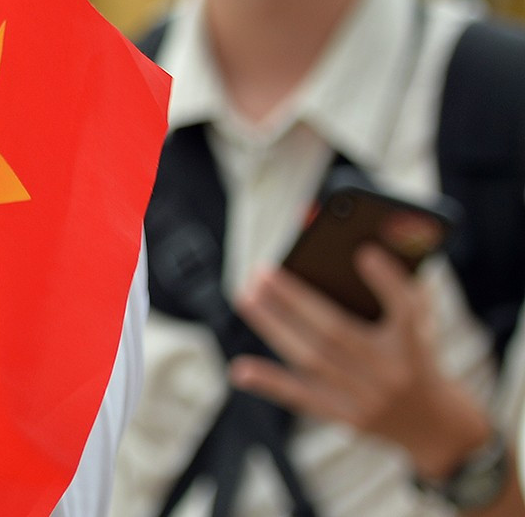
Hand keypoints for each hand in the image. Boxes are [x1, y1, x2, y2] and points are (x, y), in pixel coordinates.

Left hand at [229, 245, 489, 478]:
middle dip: (295, 300)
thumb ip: (396, 296)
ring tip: (247, 297)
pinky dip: (271, 382)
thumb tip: (353, 256)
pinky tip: (240, 368)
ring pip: (313, 360)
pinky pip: (304, 398)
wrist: (441, 429)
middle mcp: (392, 374)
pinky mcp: (348, 419)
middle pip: (337, 333)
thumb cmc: (420, 362)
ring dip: (274, 327)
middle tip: (261, 271)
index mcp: (417, 347)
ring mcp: (368, 399)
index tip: (364, 252)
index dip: (387, 282)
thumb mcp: (422, 330)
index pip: (405, 311)